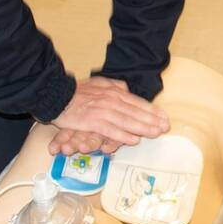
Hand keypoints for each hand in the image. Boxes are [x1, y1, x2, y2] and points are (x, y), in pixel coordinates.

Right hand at [47, 76, 169, 155]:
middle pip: (136, 111)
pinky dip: (123, 135)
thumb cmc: (77, 91)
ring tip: (156, 133)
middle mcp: (111, 100)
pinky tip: (134, 140)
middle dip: (152, 120)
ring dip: (143, 128)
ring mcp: (102, 110)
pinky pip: (111, 129)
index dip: (152, 110)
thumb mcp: (99, 83)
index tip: (164, 117)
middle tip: (166, 127)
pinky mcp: (92, 121)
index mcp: (114, 91)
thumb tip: (126, 89)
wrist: (57, 95)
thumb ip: (114, 86)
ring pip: (127, 120)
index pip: (137, 102)